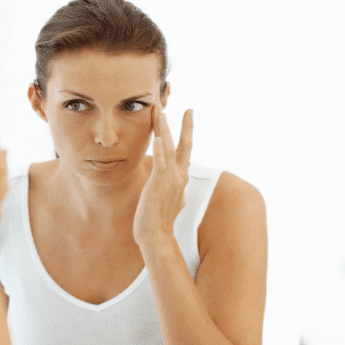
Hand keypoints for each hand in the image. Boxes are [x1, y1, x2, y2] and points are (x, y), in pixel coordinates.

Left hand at [133, 107, 192, 247]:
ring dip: (164, 129)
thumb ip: (174, 189)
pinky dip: (159, 149)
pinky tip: (157, 136)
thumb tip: (175, 186)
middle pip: (184, 145)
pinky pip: (160, 162)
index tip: (189, 117)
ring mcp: (171, 179)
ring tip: (161, 112)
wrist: (156, 235)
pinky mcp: (159, 184)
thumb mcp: (170, 200)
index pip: (185, 151)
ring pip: (168, 148)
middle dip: (185, 126)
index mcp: (181, 178)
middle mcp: (179, 176)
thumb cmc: (158, 220)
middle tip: (189, 109)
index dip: (187, 133)